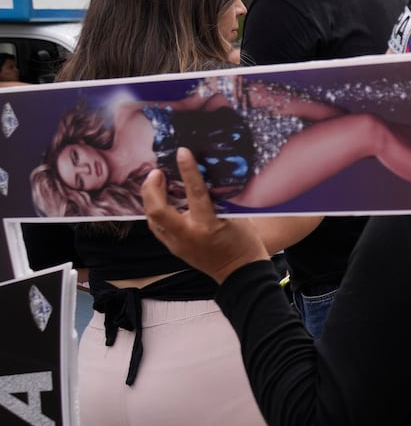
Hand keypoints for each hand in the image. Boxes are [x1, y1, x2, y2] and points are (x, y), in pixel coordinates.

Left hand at [141, 148, 269, 283]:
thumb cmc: (244, 242)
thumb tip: (205, 178)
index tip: (183, 152)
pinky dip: (157, 212)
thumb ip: (219, 200)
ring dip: (151, 199)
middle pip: (157, 209)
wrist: (240, 273)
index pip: (194, 191)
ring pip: (152, 219)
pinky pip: (158, 228)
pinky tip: (162, 202)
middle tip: (157, 173)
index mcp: (207, 225)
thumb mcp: (236, 217)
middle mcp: (188, 235)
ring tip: (156, 184)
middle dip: (152, 188)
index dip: (187, 169)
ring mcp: (178, 244)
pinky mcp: (174, 249)